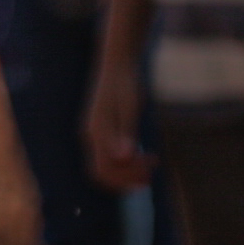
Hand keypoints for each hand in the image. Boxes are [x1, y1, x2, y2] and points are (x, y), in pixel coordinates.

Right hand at [85, 52, 150, 192]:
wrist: (118, 64)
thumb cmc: (126, 83)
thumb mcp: (130, 106)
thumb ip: (126, 132)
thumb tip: (124, 158)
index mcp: (96, 131)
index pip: (104, 169)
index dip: (124, 180)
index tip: (147, 174)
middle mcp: (92, 135)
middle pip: (103, 172)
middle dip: (126, 179)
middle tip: (151, 175)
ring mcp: (95, 134)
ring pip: (107, 166)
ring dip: (128, 172)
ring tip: (152, 165)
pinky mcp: (103, 131)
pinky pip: (111, 156)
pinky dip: (127, 162)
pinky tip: (145, 155)